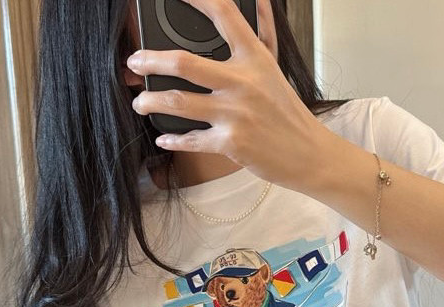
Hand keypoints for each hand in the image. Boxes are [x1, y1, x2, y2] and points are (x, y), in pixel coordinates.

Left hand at [126, 0, 333, 190]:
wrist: (309, 154)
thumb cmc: (288, 111)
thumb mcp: (276, 67)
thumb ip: (264, 31)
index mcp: (254, 59)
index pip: (223, 14)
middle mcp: (242, 83)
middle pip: (183, 62)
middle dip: (150, 60)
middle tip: (134, 61)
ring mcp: (235, 115)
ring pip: (179, 103)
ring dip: (151, 101)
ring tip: (141, 102)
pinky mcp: (231, 144)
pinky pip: (192, 140)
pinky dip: (173, 140)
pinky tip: (163, 137)